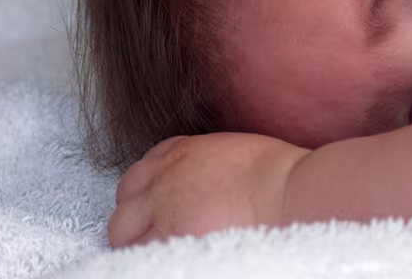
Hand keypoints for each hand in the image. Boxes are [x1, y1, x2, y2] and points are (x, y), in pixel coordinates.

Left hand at [107, 132, 309, 245]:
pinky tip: (168, 260)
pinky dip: (146, 257)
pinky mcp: (170, 238)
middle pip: (125, 197)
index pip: (144, 169)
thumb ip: (210, 164)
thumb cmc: (281, 175)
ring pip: (121, 229)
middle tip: (154, 232)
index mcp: (183, 152)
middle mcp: (165, 178)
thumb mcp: (236, 153)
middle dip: (134, 215)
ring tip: (158, 251)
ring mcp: (163, 209)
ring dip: (134, 239)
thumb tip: (210, 185)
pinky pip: (139, 253)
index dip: (148, 191)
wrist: (290, 192)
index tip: (159, 205)